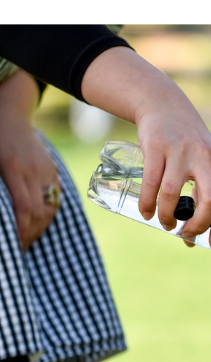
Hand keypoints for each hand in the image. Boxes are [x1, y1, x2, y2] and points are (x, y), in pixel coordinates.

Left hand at [0, 71, 59, 249]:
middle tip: (20, 249)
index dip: (22, 229)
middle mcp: (34, 171)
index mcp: (14, 169)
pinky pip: (54, 198)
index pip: (24, 207)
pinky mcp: (52, 171)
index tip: (16, 244)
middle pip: (40, 211)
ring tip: (29, 240)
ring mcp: (46, 171)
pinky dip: (47, 215)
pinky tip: (38, 224)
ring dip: (41, 227)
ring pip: (50, 207)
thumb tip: (0, 212)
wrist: (9, 113)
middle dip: (31, 234)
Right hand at [81, 47, 210, 248]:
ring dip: (169, 216)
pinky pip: (151, 183)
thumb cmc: (190, 147)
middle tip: (188, 235)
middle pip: (210, 201)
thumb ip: (207, 195)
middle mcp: (206, 157)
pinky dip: (148, 203)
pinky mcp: (156, 147)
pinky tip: (147, 212)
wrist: (166, 108)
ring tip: (167, 224)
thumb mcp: (209, 164)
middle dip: (199, 225)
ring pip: (175, 194)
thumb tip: (194, 239)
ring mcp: (181, 151)